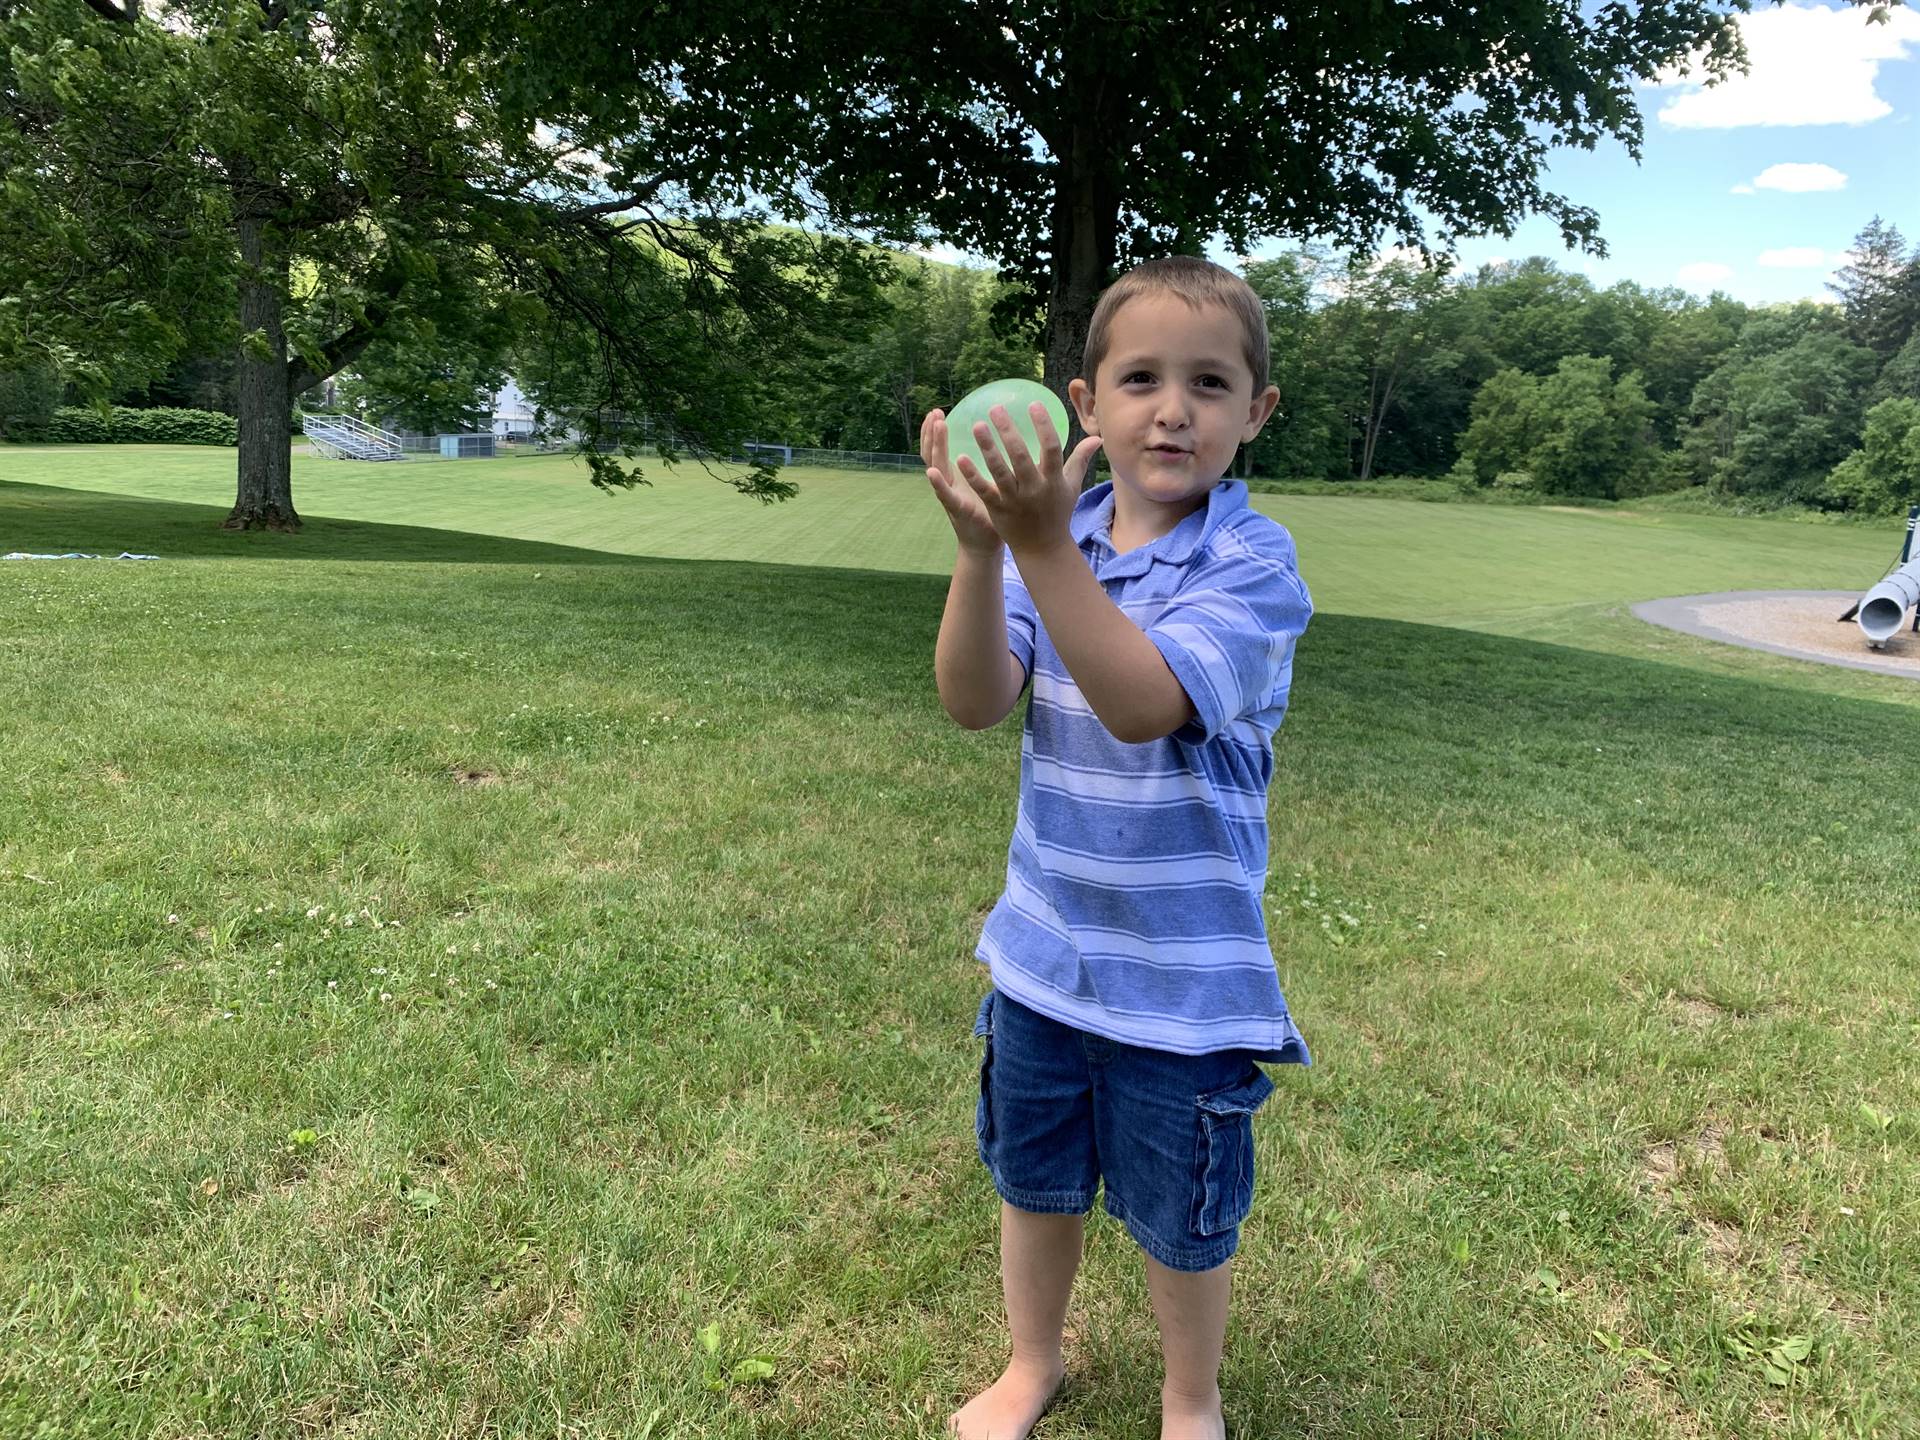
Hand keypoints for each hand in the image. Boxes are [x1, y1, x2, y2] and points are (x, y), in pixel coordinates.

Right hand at [922, 408, 1000, 555]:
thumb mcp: (992, 483)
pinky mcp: (957, 510)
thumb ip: (996, 463)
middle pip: (932, 454)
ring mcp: (950, 496)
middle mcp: (948, 484)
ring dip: (935, 446)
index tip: (937, 412)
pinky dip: (937, 484)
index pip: (940, 449)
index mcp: (956, 476)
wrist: (986, 544)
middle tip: (934, 413)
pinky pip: (945, 496)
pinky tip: (932, 472)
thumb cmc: (993, 512)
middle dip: (931, 433)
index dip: (936, 432)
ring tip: (936, 426)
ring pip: (937, 467)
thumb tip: (1011, 441)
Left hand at [955, 403, 1103, 554]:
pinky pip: (984, 490)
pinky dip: (973, 475)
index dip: (1043, 426)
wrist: (1043, 548)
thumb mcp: (1071, 486)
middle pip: (1020, 456)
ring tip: (977, 425)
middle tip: (995, 408)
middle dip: (1008, 431)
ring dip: (988, 448)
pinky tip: (961, 457)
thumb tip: (1097, 438)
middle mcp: (1034, 489)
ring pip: (1000, 471)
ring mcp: (1014, 500)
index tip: (1033, 404)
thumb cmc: (1057, 513)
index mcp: (1053, 480)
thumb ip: (1080, 459)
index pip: (1051, 448)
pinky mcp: (998, 509)